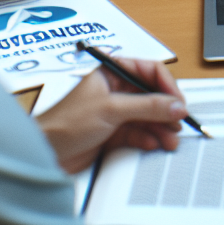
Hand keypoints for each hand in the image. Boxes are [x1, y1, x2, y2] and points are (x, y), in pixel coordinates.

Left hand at [37, 59, 185, 172]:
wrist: (44, 153)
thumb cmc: (65, 122)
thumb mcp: (112, 110)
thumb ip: (147, 106)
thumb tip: (175, 105)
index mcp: (113, 72)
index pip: (149, 71)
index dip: (167, 85)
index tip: (178, 101)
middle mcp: (115, 90)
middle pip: (151, 95)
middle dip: (165, 109)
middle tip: (178, 123)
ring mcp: (114, 112)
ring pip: (146, 116)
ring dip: (160, 127)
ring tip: (170, 139)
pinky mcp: (112, 133)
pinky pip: (138, 132)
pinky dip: (148, 138)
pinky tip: (153, 143)